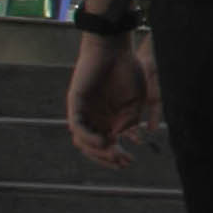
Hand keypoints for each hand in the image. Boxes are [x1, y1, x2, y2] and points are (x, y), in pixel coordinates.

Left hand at [67, 32, 156, 167]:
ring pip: (81, 140)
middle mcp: (93, 118)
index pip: (106, 146)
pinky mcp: (75, 103)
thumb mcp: (137, 101)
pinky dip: (88, 137)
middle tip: (123, 161)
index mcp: (108, 119)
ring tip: (113, 151)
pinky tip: (103, 141)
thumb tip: (119, 138)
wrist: (115, 49)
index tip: (129, 162)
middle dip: (107, 158)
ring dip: (96, 151)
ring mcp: (83, 111)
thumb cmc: (129, 71)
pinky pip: (77, 126)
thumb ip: (130, 121)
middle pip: (92, 148)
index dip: (115, 157)